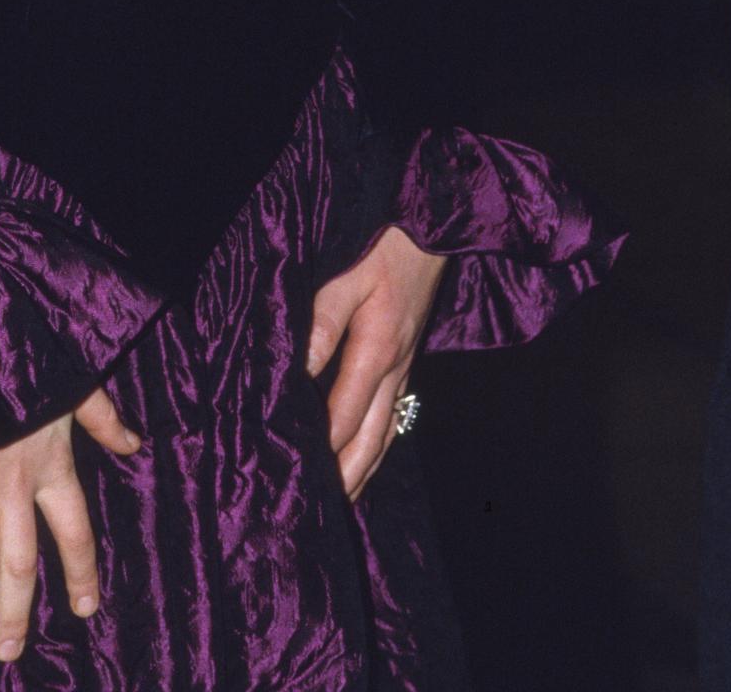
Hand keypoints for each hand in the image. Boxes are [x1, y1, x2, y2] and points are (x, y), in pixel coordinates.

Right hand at [0, 384, 139, 658]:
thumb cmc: (33, 351)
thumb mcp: (78, 382)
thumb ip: (104, 419)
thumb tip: (133, 444)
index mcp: (52, 466)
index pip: (74, 532)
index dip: (82, 572)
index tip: (86, 609)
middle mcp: (14, 483)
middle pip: (17, 562)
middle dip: (13, 611)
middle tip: (6, 653)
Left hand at [306, 225, 446, 500]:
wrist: (434, 218)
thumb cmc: (384, 241)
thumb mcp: (347, 275)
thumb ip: (321, 323)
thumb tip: (297, 374)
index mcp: (377, 350)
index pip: (344, 415)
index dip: (321, 450)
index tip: (296, 478)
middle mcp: (396, 366)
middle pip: (371, 437)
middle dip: (347, 476)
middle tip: (321, 512)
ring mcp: (406, 361)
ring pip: (387, 429)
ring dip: (366, 466)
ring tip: (344, 499)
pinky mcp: (409, 351)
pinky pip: (394, 410)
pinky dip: (379, 441)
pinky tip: (368, 450)